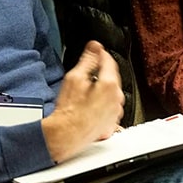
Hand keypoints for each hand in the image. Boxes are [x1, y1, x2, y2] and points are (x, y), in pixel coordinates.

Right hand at [41, 41, 124, 162]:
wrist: (66, 136)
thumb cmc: (69, 111)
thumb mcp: (74, 78)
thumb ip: (87, 60)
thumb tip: (94, 46)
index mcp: (109, 85)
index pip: (109, 61)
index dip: (100, 54)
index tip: (95, 50)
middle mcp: (117, 98)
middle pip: (112, 77)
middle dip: (101, 72)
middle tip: (87, 71)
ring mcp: (115, 112)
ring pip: (112, 93)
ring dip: (102, 88)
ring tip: (86, 91)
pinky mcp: (112, 123)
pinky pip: (110, 107)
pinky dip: (102, 103)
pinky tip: (90, 104)